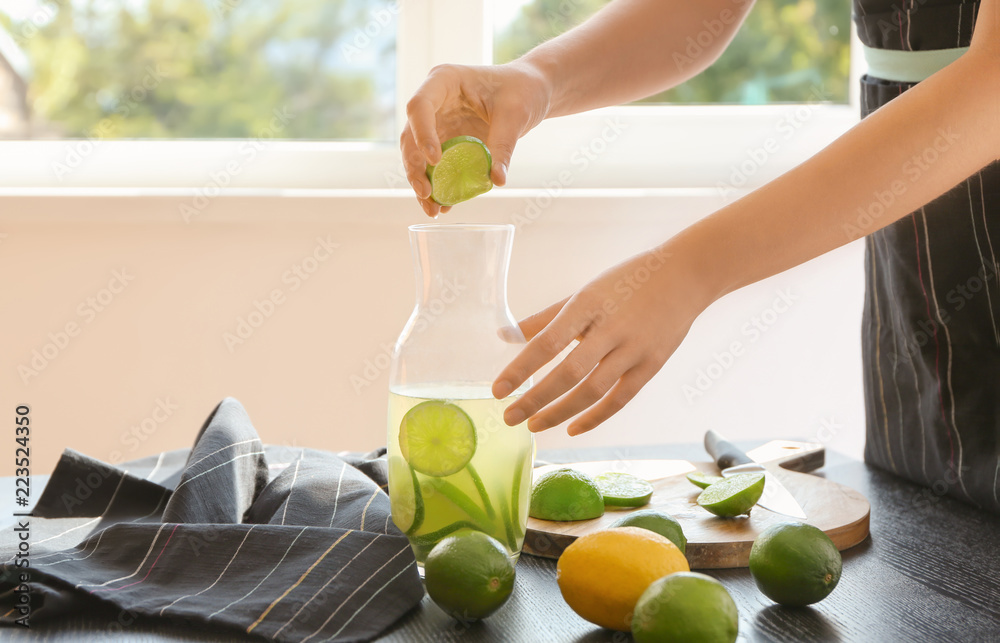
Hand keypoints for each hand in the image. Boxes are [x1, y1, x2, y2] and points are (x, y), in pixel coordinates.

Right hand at [401, 62, 551, 216]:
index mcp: (444, 81)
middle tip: (426, 193)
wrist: (531, 91)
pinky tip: (443, 207)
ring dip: (422, 183)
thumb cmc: (522, 90)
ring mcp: (437, 124)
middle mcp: (434, 103)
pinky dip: (438, 186)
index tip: (435, 160)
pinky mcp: (446, 142)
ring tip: (433, 209)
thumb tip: (496, 180)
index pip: (419, 106)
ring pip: (418, 156)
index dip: (422, 134)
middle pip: (410, 136)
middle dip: (415, 168)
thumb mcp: (515, 115)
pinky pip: (436, 167)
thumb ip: (503, 145)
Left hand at [492, 246, 710, 434]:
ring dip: (560, 413)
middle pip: (568, 373)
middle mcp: (611, 328)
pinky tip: (572, 428)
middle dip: (535, 399)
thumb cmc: (625, 282)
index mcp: (587, 304)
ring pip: (593, 391)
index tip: (498, 389)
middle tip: (509, 417)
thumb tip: (504, 335)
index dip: (520, 368)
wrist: (684, 276)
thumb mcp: (584, 292)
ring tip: (534, 425)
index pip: (547, 342)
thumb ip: (545, 317)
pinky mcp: (652, 365)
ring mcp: (634, 349)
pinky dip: (595, 417)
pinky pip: (620, 399)